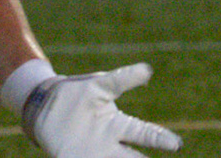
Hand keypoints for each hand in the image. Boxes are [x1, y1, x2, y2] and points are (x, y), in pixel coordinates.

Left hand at [21, 63, 181, 156]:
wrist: (44, 104)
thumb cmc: (77, 93)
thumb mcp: (100, 85)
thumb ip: (122, 79)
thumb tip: (147, 70)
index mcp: (118, 125)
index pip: (144, 133)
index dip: (160, 139)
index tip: (176, 144)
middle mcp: (109, 145)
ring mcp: (92, 155)